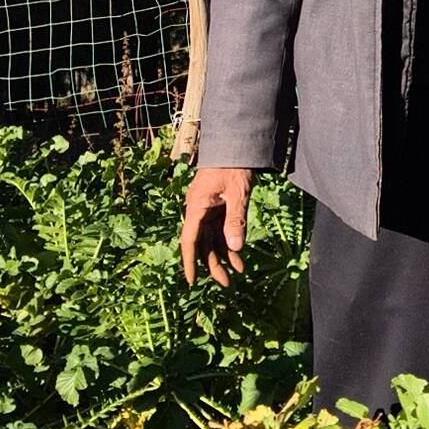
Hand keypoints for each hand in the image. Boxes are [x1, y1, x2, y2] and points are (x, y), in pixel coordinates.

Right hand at [180, 167, 253, 287]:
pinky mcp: (216, 207)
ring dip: (223, 255)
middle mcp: (198, 210)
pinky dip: (228, 242)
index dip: (190, 262)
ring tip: (237, 273)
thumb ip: (235, 220)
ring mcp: (207, 208)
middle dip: (213, 264)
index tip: (192, 280)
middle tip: (226, 283)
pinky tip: (238, 256)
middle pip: (202, 243)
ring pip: (211, 239)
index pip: (189, 240)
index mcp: (197, 206)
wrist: (236, 144)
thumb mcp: (238, 193)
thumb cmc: (235, 166)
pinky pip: (220, 229)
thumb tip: (235, 249)